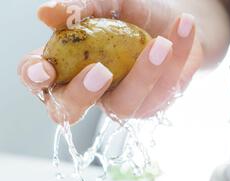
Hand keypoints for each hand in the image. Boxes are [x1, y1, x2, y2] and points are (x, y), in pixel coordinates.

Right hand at [18, 0, 202, 123]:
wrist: (178, 24)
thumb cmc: (136, 15)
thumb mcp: (111, 3)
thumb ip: (83, 7)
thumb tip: (49, 12)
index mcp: (67, 66)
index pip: (39, 78)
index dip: (35, 77)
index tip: (44, 69)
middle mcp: (91, 91)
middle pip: (70, 110)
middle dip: (81, 95)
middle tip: (99, 71)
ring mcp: (123, 103)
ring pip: (125, 105)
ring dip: (143, 74)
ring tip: (162, 43)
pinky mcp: (154, 105)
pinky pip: (164, 90)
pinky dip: (177, 55)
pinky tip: (183, 27)